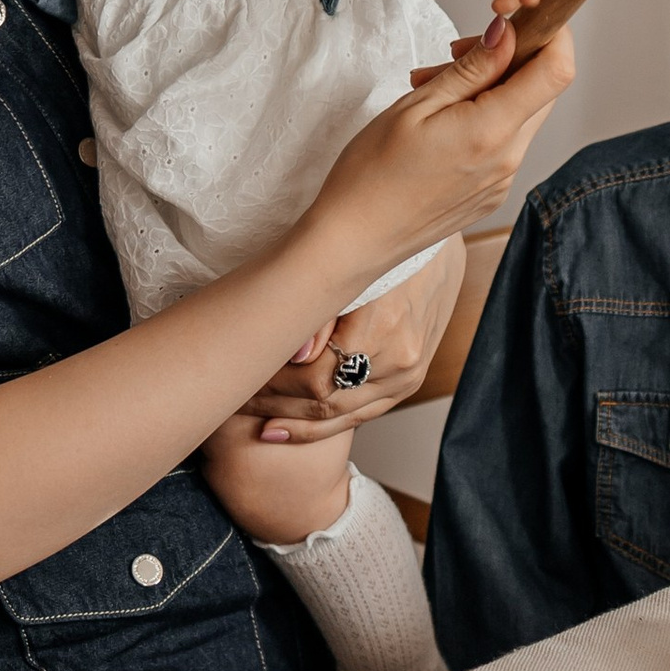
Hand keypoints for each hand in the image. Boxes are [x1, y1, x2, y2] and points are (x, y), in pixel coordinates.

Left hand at [241, 241, 462, 435]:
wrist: (433, 243)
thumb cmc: (383, 246)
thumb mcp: (346, 266)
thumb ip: (318, 311)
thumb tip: (293, 355)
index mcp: (382, 329)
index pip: (314, 378)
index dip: (271, 385)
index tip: (241, 378)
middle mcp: (400, 360)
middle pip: (325, 403)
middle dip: (274, 405)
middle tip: (236, 400)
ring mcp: (408, 376)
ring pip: (341, 417)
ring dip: (293, 421)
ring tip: (253, 417)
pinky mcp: (410, 381)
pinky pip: (361, 415)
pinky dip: (322, 426)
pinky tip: (287, 427)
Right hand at [311, 16, 571, 288]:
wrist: (354, 239)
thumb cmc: (371, 173)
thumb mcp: (416, 105)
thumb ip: (471, 70)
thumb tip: (508, 34)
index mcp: (492, 130)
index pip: (557, 70)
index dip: (552, 34)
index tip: (525, 19)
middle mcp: (508, 158)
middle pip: (541, 90)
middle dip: (511, 59)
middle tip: (457, 54)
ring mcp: (503, 180)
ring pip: (520, 114)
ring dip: (491, 90)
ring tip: (436, 87)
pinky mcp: (492, 193)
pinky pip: (504, 142)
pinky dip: (483, 120)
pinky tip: (441, 123)